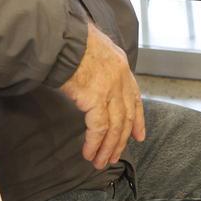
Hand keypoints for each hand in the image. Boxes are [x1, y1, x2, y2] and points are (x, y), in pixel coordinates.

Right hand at [60, 22, 145, 168]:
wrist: (61, 38)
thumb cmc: (71, 41)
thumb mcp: (94, 49)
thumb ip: (100, 67)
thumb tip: (93, 81)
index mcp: (121, 66)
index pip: (134, 98)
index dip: (137, 119)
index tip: (138, 136)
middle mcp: (120, 78)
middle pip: (126, 116)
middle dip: (121, 140)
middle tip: (115, 156)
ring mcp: (110, 89)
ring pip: (115, 127)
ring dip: (108, 148)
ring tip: (101, 162)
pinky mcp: (95, 98)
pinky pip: (98, 128)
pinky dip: (95, 143)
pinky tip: (89, 153)